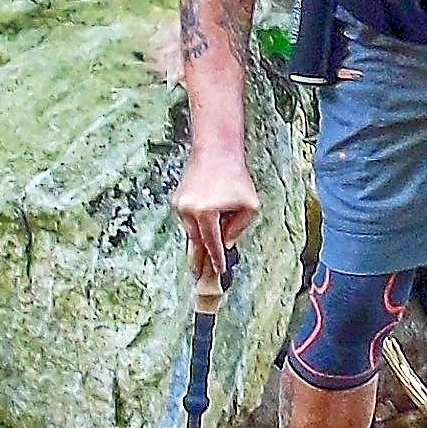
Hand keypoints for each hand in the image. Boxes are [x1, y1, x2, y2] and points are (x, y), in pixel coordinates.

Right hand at [173, 154, 256, 281]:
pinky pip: (188, 219)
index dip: (216, 259)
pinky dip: (197, 223)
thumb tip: (226, 243)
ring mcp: (180, 205)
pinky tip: (206, 220)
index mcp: (205, 213)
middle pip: (196, 242)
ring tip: (210, 239)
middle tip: (198, 276)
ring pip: (192, 230)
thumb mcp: (249, 205)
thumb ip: (238, 228)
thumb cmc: (235, 176)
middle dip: (197, 260)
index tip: (218, 271)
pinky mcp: (177, 200)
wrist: (216, 151)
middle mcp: (188, 211)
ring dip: (202, 236)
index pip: (211, 243)